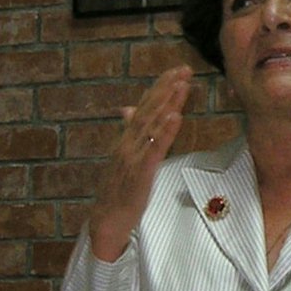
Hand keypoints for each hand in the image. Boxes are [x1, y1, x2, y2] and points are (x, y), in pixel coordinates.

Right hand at [88, 65, 193, 260]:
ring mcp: (132, 157)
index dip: (160, 87)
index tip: (176, 69)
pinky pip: (154, 150)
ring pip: (151, 125)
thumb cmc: (119, 191)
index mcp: (127, 139)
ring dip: (167, 103)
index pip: (144, 107)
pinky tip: (175, 117)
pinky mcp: (139, 174)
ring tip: (181, 85)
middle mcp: (128, 143)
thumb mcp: (127, 158)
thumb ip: (131, 132)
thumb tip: (129, 108)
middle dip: (166, 88)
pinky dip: (164, 132)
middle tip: (184, 69)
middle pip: (149, 111)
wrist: (106, 221)